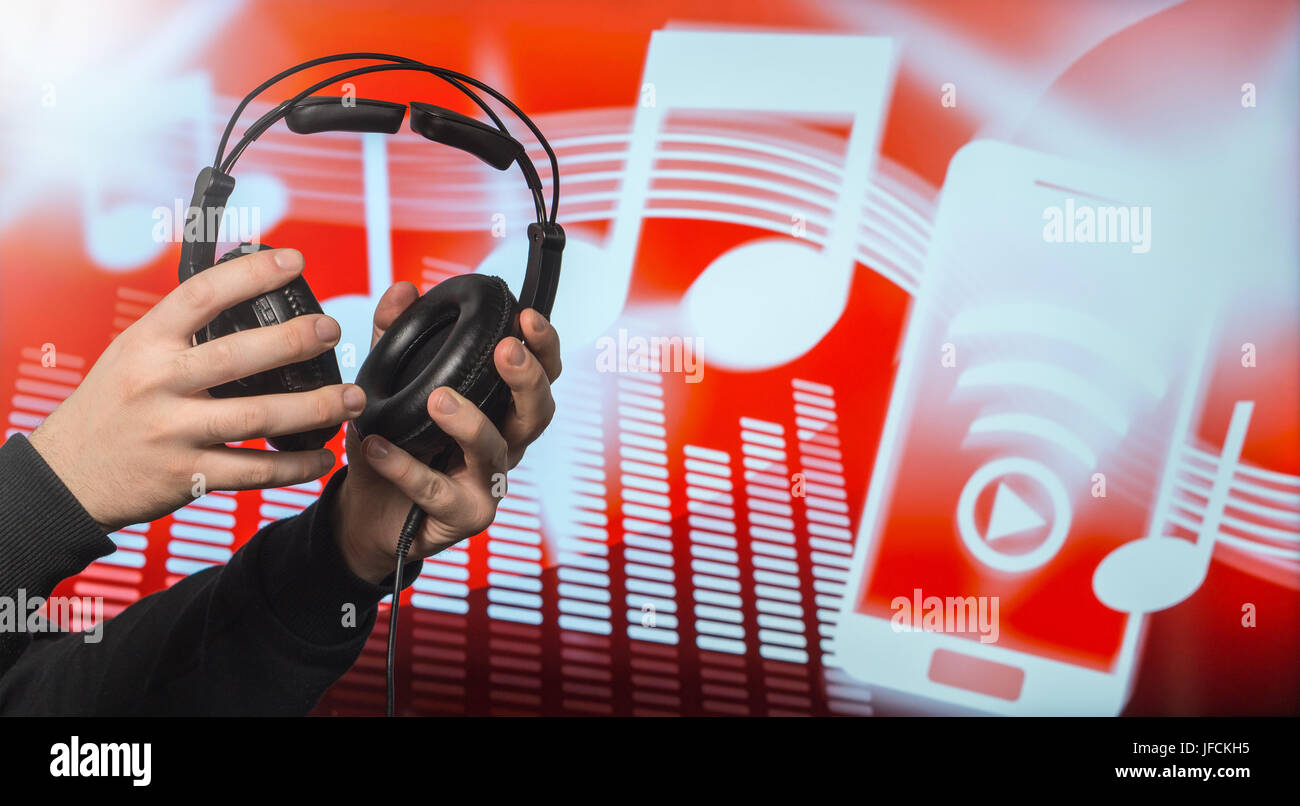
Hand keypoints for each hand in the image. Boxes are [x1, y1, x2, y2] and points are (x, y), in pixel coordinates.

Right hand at [28, 248, 365, 532]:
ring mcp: (173, 431)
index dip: (252, 275)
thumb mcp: (133, 353)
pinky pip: (253, 471)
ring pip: (258, 416)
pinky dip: (295, 467)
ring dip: (314, 408)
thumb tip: (245, 289)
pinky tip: (323, 456)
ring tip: (352, 398)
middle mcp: (158, 383)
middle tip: (332, 331)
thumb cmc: (111, 407)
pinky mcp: (186, 476)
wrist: (68, 476)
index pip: (202, 296)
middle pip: (239, 356)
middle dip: (294, 341)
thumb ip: (183, 330)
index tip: (295, 261)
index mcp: (147, 343)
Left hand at [332, 281, 560, 583]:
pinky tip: (378, 446)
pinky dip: (406, 468)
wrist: (367, 514)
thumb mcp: (388, 385)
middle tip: (506, 351)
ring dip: (470, 422)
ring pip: (495, 451)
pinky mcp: (463, 517)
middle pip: (539, 412)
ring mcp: (487, 482)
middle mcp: (504, 444)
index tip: (526, 317)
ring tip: (438, 400)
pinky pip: (439, 492)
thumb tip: (403, 290)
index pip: (541, 374)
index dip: (543, 346)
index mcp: (498, 409)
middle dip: (528, 378)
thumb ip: (394, 338)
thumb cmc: (393, 446)